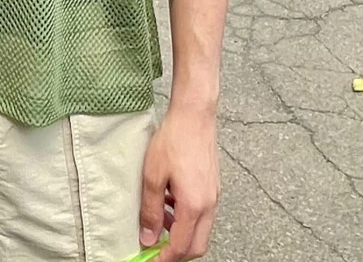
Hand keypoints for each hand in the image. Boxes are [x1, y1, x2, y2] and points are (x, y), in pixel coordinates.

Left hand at [139, 104, 219, 261]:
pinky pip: (202, 215)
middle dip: (176, 253)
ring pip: (200, 231)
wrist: (194, 115)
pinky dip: (187, 219)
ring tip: (159, 222)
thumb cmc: (175, 139)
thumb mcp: (153, 175)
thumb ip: (151, 210)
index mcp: (194, 206)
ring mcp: (213, 197)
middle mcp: (209, 205)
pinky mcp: (212, 188)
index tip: (151, 260)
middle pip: (196, 246)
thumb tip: (149, 236)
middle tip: (156, 248)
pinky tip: (170, 203)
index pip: (182, 248)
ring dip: (181, 234)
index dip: (165, 259)